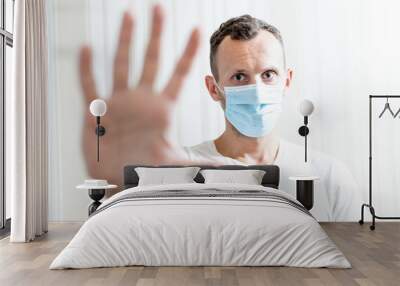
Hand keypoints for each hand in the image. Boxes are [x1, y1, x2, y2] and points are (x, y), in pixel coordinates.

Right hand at [80, 5, 199, 184]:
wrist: (118, 180)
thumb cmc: (145, 169)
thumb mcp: (175, 164)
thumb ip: (199, 162)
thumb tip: (227, 167)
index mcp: (162, 109)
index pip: (179, 75)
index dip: (188, 53)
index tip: (197, 31)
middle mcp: (142, 100)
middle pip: (151, 60)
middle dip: (156, 34)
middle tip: (159, 9)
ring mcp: (120, 103)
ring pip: (123, 64)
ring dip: (125, 41)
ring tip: (129, 17)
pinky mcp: (98, 112)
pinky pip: (91, 86)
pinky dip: (88, 69)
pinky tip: (88, 50)